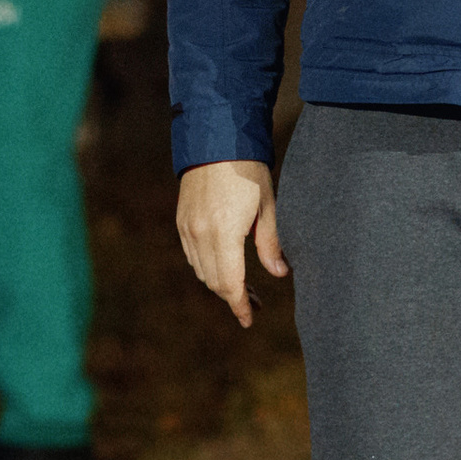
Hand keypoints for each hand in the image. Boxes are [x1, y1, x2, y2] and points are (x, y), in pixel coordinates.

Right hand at [176, 159, 286, 327]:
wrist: (216, 138)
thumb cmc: (249, 170)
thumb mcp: (268, 205)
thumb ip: (270, 243)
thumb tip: (279, 273)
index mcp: (224, 233)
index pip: (230, 283)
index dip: (240, 305)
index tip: (249, 320)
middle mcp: (200, 234)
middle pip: (214, 281)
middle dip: (233, 297)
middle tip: (255, 304)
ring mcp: (187, 227)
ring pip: (201, 270)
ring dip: (220, 284)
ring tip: (243, 288)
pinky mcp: (181, 220)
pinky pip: (192, 255)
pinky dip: (207, 268)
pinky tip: (223, 266)